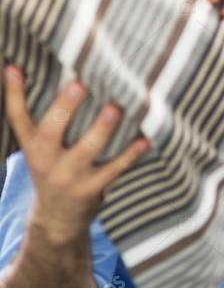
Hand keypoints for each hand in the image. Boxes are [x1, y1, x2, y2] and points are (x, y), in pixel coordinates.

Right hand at [3, 64, 148, 244]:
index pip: (17, 117)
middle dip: (64, 108)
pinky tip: (145, 139)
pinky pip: (113, 169)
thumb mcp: (41, 148)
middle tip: (79, 84)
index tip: (15, 68)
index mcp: (31, 145)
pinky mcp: (90, 189)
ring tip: (115, 108)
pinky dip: (130, 154)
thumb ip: (49, 119)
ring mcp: (68, 176)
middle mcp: (45, 160)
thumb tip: (69, 75)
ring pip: (85, 150)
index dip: (14, 93)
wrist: (56, 219)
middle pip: (50, 131)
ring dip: (101, 129)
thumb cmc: (56, 168)